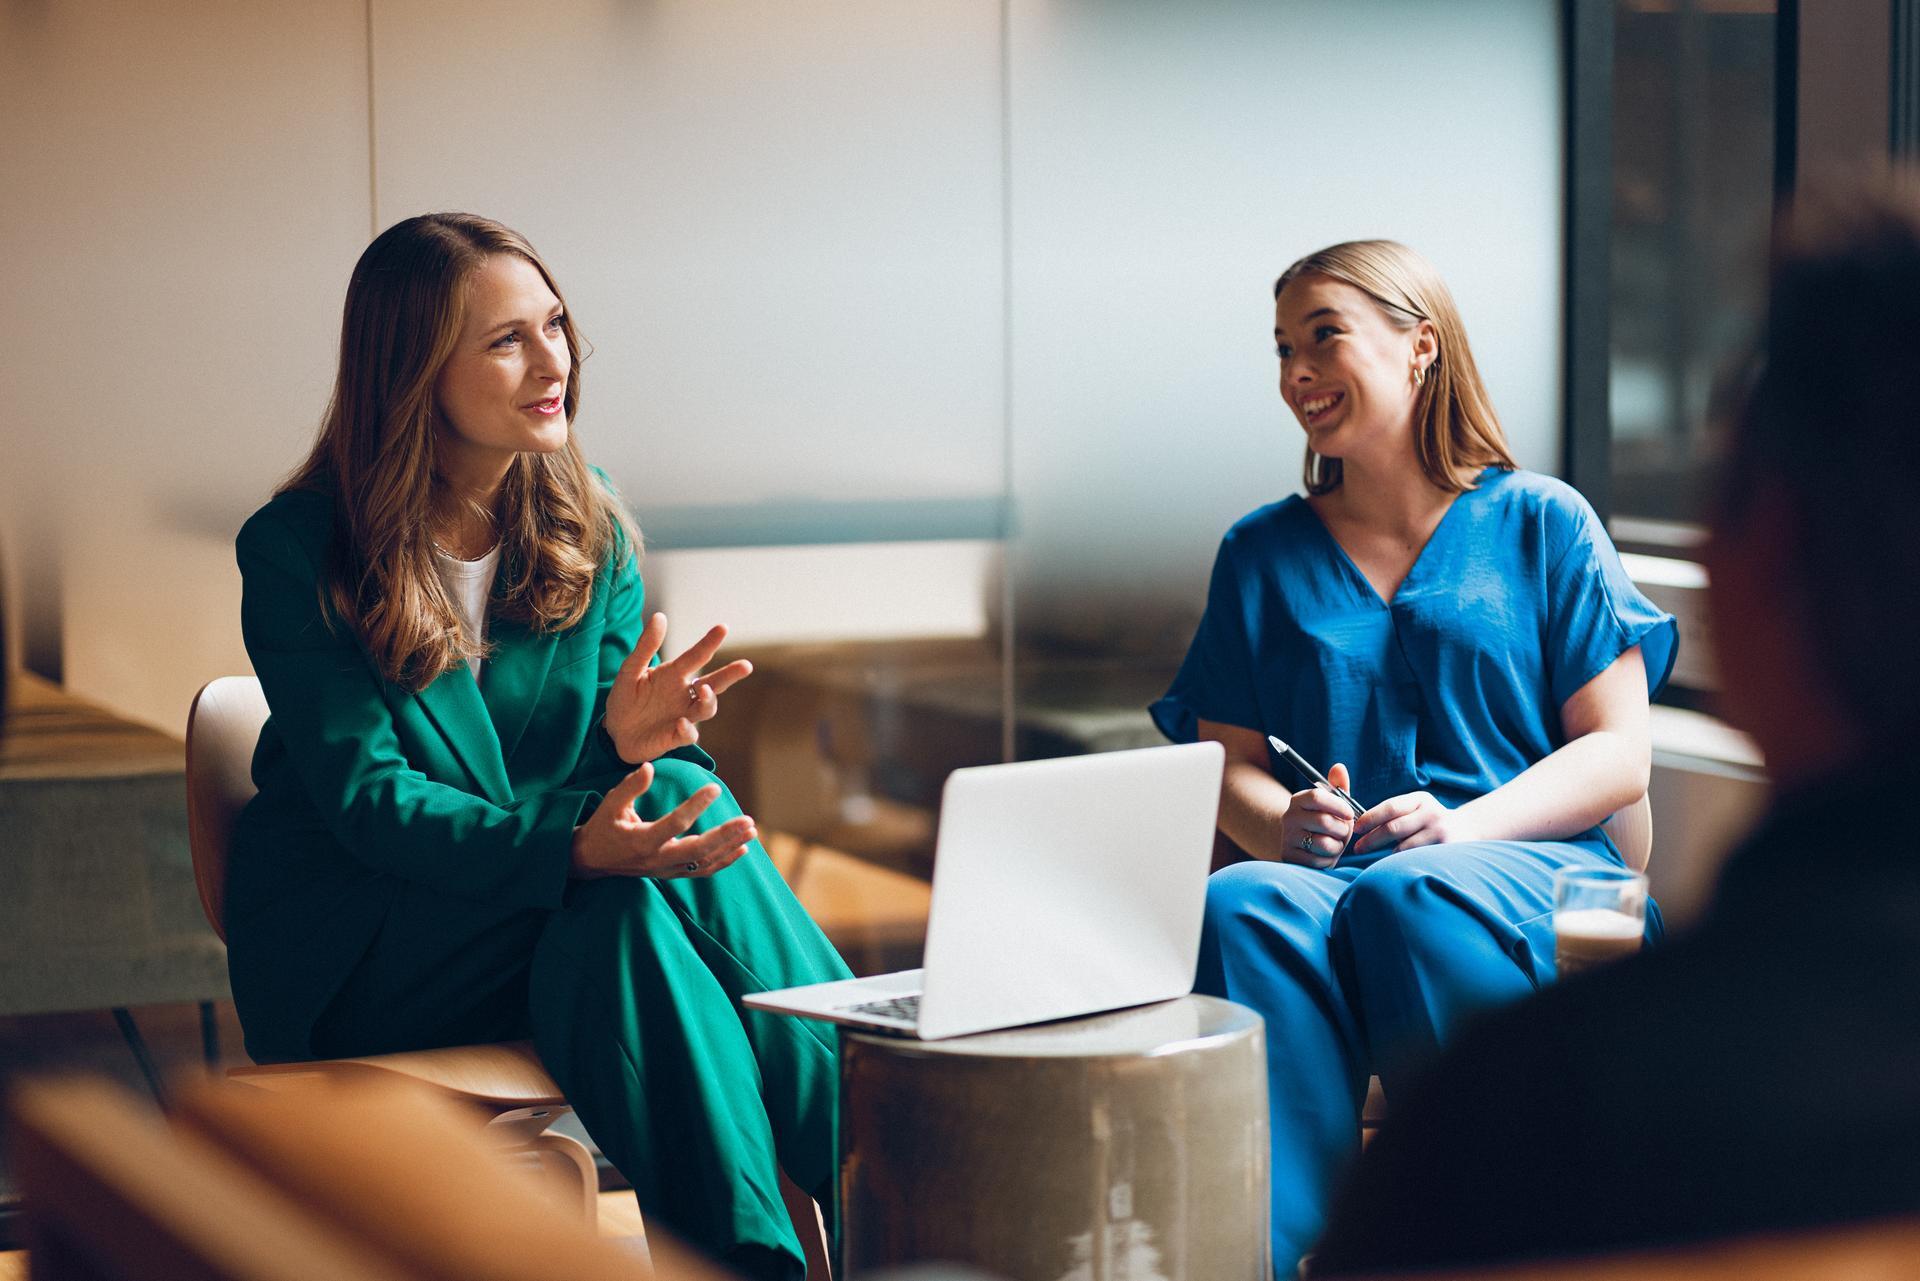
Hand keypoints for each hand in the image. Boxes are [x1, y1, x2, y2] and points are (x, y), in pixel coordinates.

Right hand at [570, 762, 756, 879]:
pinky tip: (742, 849)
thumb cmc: (602, 828)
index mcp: (641, 841)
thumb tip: (650, 767)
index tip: (715, 788)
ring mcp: (665, 870)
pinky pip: (701, 871)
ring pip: (704, 864)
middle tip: (748, 820)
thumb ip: (631, 786)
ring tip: (751, 831)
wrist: (590, 861)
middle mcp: (657, 860)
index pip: (676, 824)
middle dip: (725, 836)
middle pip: (698, 851)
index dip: (696, 806)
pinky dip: (723, 861)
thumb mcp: (610, 804)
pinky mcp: (670, 873)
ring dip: (730, 848)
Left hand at [604, 613, 753, 763]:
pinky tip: (681, 723)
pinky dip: (688, 729)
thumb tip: (660, 616)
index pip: (696, 656)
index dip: (709, 642)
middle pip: (714, 683)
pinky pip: (689, 734)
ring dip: (709, 700)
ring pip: (707, 708)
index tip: (722, 628)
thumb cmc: (624, 699)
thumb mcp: (630, 670)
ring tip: (705, 691)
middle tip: (746, 665)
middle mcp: (684, 694)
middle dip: (730, 674)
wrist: (613, 732)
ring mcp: (683, 716)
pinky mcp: (675, 737)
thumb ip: (646, 646)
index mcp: (674, 674)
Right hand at [1277, 762, 1355, 867]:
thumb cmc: (1322, 820)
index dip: (1339, 806)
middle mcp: (1289, 817)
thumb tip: (1339, 767)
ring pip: (1324, 844)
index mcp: (1299, 800)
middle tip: (1343, 832)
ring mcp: (1287, 837)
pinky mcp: (1289, 857)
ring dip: (1337, 846)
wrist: (1298, 843)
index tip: (1349, 813)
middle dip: (1343, 830)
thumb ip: (1338, 787)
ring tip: (1335, 843)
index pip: (1318, 797)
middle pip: (1325, 822)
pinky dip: (1328, 860)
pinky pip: (1318, 862)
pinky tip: (1325, 855)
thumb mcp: (1330, 804)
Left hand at [1348, 790, 1477, 854]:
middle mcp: (1432, 813)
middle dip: (1371, 840)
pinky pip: (1416, 859)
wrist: (1468, 830)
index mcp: (1420, 799)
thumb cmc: (1429, 820)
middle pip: (1393, 828)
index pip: (1390, 807)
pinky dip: (1403, 863)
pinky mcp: (1446, 850)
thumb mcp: (1417, 808)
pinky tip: (1397, 866)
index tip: (1357, 829)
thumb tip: (1359, 824)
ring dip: (1386, 854)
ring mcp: (1440, 832)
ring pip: (1403, 848)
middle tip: (1357, 848)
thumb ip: (1395, 813)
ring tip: (1377, 858)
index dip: (1370, 818)